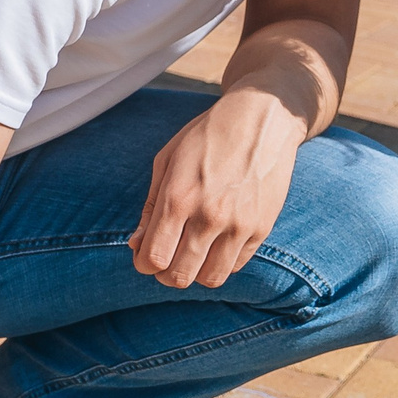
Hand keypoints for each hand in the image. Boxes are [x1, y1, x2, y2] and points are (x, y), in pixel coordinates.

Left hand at [131, 87, 304, 287]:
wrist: (261, 118)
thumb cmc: (207, 137)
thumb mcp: (167, 161)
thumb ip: (150, 207)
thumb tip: (135, 245)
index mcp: (178, 197)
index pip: (153, 258)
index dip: (143, 264)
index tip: (146, 256)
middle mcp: (209, 216)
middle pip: (178, 276)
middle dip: (165, 274)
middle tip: (166, 259)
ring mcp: (239, 225)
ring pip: (209, 278)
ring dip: (195, 273)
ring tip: (191, 255)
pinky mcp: (262, 228)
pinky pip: (235, 266)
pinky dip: (221, 262)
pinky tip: (216, 243)